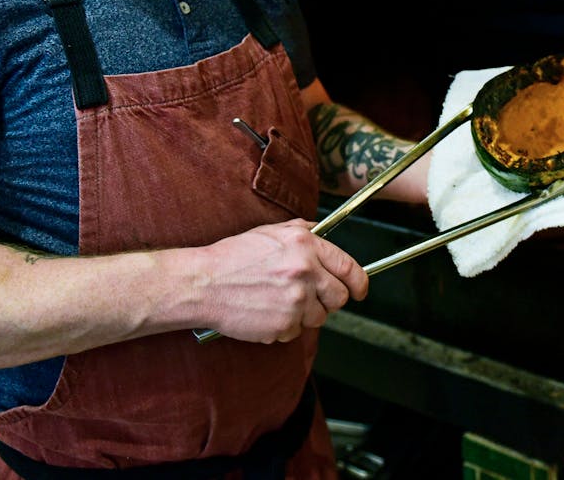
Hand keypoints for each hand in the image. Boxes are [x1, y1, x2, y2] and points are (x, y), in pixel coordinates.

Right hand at [195, 219, 368, 342]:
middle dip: (329, 300)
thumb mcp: (271, 232)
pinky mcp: (283, 325)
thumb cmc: (234, 257)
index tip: (360, 290)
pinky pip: (296, 331)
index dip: (360, 282)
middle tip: (311, 296)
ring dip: (305, 313)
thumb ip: (303, 231)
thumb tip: (323, 233)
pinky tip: (266, 311)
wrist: (203, 284)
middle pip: (339, 297)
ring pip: (319, 317)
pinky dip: (285, 326)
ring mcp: (295, 301)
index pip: (349, 268)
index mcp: (305, 245)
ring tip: (278, 300)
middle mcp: (304, 272)